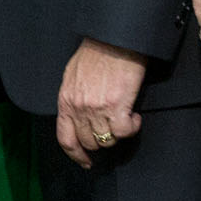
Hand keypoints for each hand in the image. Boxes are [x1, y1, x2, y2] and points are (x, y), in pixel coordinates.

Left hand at [51, 39, 149, 166]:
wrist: (113, 38)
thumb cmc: (96, 52)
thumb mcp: (73, 76)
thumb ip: (73, 98)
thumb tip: (78, 114)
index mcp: (66, 101)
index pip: (65, 138)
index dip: (76, 155)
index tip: (86, 161)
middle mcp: (78, 108)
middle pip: (89, 142)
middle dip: (102, 141)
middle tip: (113, 130)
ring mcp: (96, 108)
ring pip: (107, 139)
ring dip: (118, 133)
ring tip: (125, 119)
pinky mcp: (116, 106)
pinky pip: (123, 131)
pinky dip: (132, 128)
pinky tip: (134, 117)